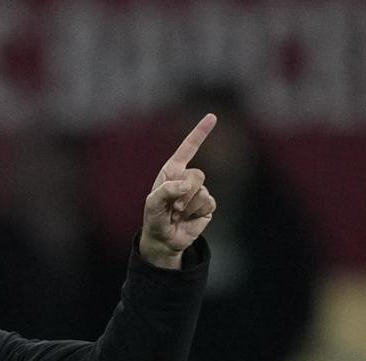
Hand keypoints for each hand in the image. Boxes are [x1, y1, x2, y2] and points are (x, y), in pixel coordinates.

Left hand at [140, 113, 218, 268]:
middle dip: (184, 193)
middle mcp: (188, 178)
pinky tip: (189, 218)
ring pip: (202, 191)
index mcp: (173, 170)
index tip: (212, 117)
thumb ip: (166, 190)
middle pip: (197, 175)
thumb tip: (187, 186)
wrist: (164, 239)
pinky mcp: (207, 205)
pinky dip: (196, 213)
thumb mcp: (152, 203)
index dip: (200, 132)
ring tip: (178, 214)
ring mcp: (199, 191)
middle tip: (174, 207)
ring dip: (188, 206)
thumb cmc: (155, 217)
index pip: (188, 148)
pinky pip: (209, 203)